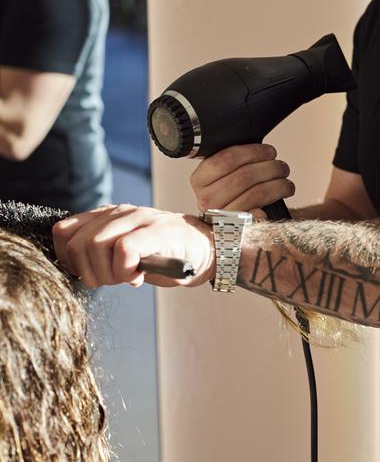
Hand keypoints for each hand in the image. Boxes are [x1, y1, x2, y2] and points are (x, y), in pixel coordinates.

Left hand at [53, 204, 214, 288]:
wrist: (204, 250)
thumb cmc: (162, 254)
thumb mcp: (122, 250)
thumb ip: (98, 250)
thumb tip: (69, 266)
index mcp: (106, 216)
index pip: (63, 231)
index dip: (68, 260)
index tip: (89, 273)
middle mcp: (119, 213)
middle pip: (77, 243)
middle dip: (89, 272)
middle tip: (112, 279)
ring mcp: (139, 218)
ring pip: (95, 244)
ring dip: (107, 272)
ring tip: (128, 276)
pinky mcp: (156, 231)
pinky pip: (124, 249)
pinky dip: (126, 270)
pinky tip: (138, 276)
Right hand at [190, 143, 294, 217]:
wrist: (228, 223)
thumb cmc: (230, 191)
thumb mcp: (223, 172)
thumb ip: (234, 159)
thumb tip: (262, 150)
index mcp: (200, 179)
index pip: (227, 159)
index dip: (253, 152)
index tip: (270, 151)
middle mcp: (205, 199)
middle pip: (245, 176)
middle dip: (270, 168)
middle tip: (282, 166)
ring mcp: (219, 216)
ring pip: (256, 193)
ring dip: (278, 185)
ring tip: (286, 181)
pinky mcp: (234, 230)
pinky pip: (258, 215)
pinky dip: (270, 206)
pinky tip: (278, 201)